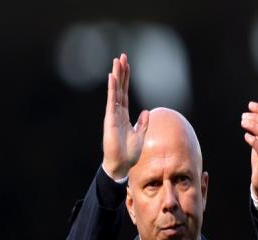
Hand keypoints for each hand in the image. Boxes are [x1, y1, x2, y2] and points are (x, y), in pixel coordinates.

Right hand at [102, 53, 148, 179]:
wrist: (121, 165)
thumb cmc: (128, 153)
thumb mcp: (140, 135)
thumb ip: (142, 123)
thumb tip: (146, 112)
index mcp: (124, 116)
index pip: (124, 93)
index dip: (126, 80)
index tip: (127, 66)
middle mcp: (117, 113)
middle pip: (119, 88)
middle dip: (121, 73)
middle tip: (122, 56)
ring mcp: (113, 115)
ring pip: (115, 91)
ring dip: (116, 76)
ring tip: (117, 61)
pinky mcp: (111, 120)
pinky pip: (112, 101)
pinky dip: (112, 89)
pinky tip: (112, 77)